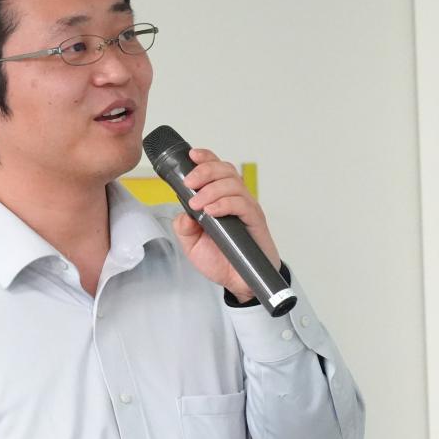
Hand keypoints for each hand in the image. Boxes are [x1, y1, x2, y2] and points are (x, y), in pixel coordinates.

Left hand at [172, 147, 281, 301]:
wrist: (239, 282)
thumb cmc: (221, 259)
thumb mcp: (192, 244)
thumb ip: (184, 227)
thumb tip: (184, 213)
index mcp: (221, 197)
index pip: (216, 169)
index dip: (205, 158)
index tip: (191, 156)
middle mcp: (235, 198)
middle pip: (225, 169)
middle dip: (204, 171)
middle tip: (189, 183)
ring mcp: (246, 208)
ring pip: (233, 183)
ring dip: (211, 189)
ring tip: (198, 204)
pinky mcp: (255, 220)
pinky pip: (241, 203)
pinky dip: (224, 204)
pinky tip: (211, 211)